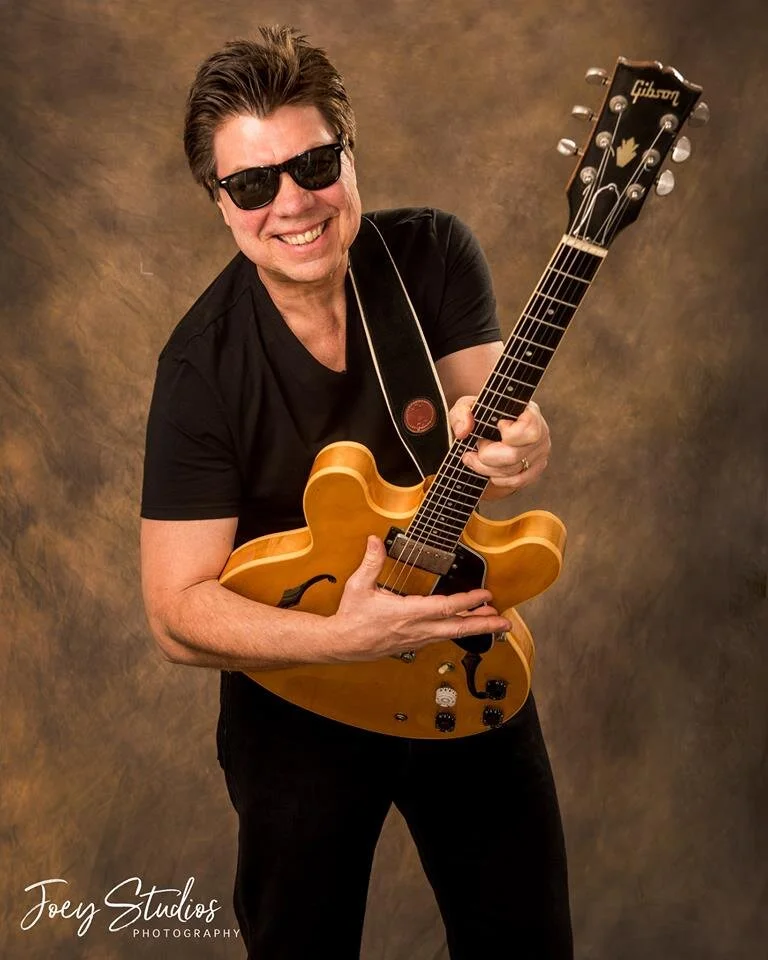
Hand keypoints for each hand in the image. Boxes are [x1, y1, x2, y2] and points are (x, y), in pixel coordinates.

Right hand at [327, 536, 509, 661]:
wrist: (343, 643)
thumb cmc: (352, 618)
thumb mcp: (359, 586)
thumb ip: (371, 562)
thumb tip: (376, 541)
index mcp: (406, 613)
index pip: (444, 608)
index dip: (467, 602)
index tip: (485, 595)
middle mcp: (416, 629)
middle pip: (456, 628)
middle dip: (483, 624)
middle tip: (503, 622)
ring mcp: (417, 639)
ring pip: (452, 635)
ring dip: (474, 627)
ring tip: (493, 621)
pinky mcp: (415, 644)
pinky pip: (442, 637)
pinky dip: (457, 631)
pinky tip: (465, 626)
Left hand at [448, 397, 550, 498]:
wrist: (490, 427)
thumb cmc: (483, 415)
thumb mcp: (468, 406)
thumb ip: (462, 413)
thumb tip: (463, 431)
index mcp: (529, 413)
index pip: (528, 430)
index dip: (508, 433)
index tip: (497, 425)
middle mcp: (541, 433)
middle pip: (514, 456)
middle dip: (487, 455)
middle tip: (477, 445)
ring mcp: (539, 454)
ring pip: (513, 472)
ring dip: (486, 468)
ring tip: (475, 457)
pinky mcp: (535, 470)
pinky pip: (516, 482)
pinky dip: (497, 478)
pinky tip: (488, 468)